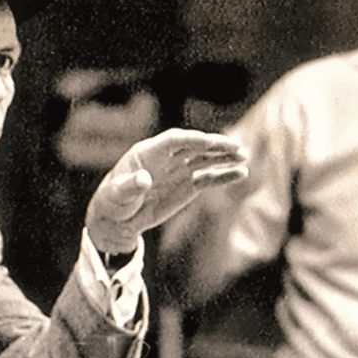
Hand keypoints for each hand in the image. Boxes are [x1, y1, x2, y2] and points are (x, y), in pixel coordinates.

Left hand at [86, 128, 247, 253]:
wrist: (119, 218)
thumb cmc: (114, 201)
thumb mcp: (118, 194)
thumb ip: (131, 186)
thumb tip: (144, 179)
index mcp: (148, 152)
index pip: (174, 140)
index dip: (191, 140)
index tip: (208, 142)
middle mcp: (167, 157)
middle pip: (194, 146)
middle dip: (214, 145)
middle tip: (236, 146)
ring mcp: (179, 170)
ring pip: (205, 159)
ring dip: (224, 158)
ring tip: (244, 158)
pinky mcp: (188, 185)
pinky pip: (208, 178)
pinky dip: (224, 176)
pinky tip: (241, 174)